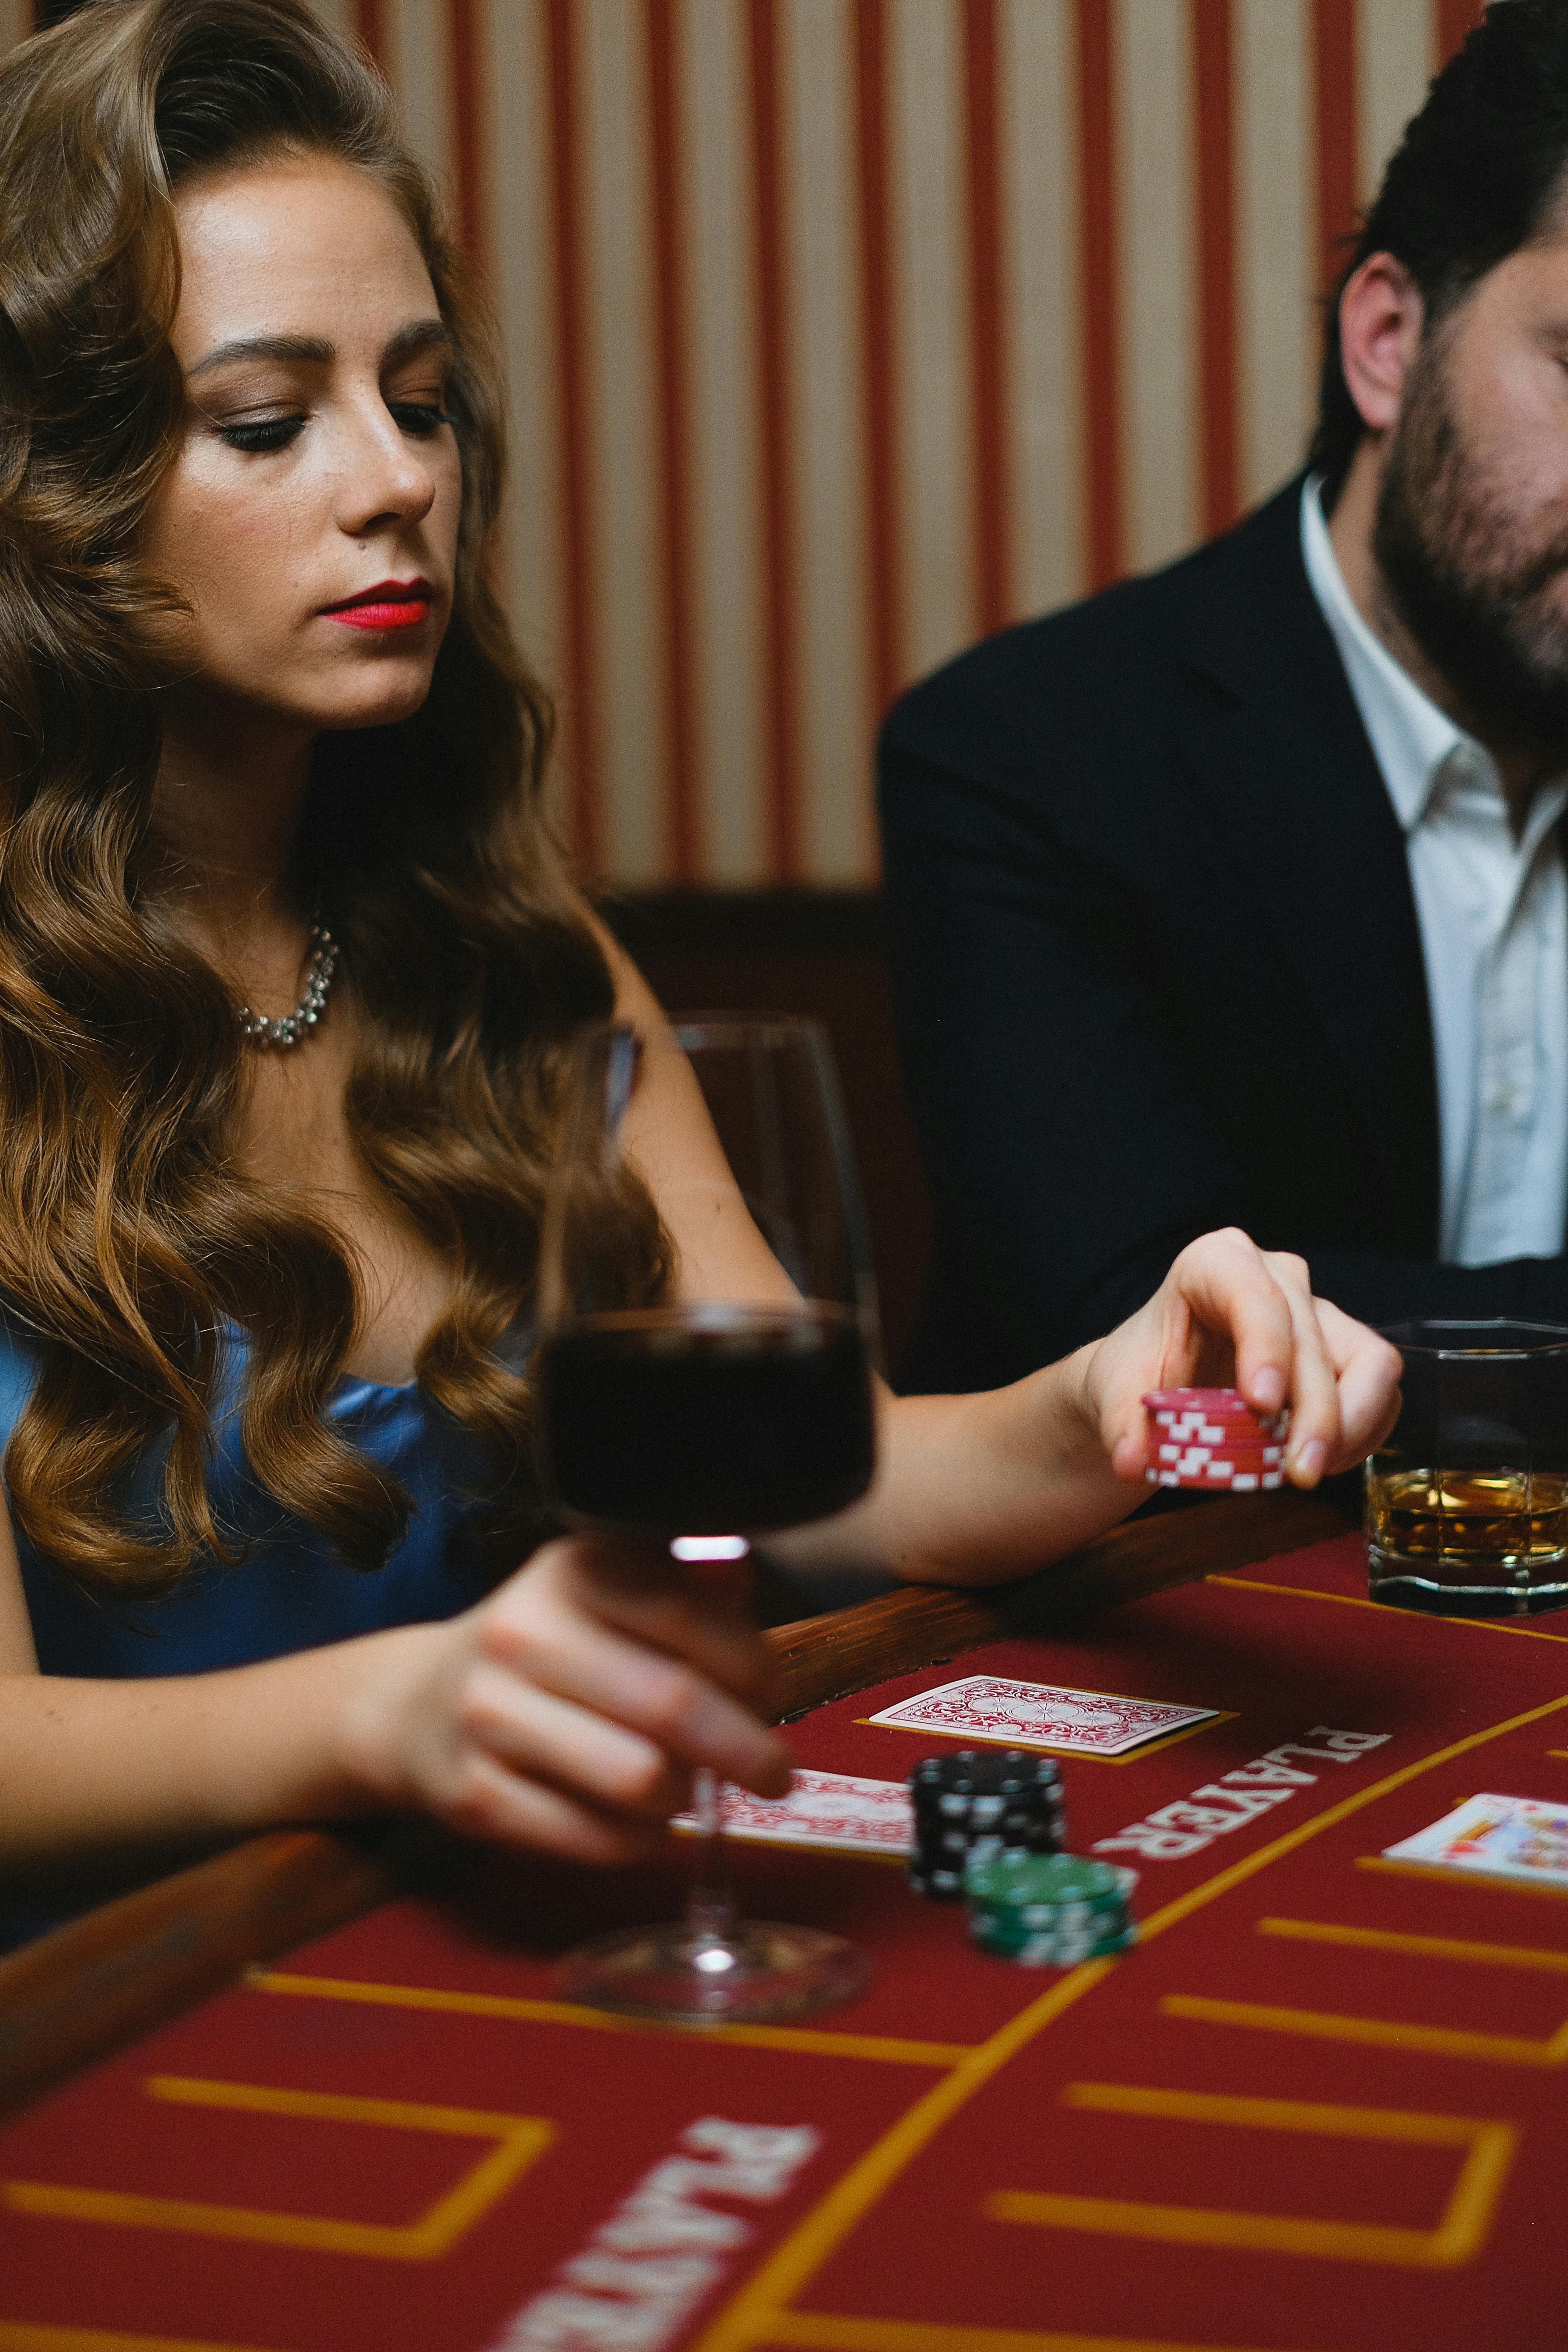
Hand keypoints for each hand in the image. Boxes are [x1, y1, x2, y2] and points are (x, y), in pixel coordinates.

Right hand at [341, 1535, 793, 1863]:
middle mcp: (522, 1634)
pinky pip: (596, 1838)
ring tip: (689, 1788)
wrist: (417, 1703)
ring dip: (687, 1795)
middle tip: (778, 1773)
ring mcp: (490, 1717)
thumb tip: (744, 1588)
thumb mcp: (605, 1592)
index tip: (773, 1693)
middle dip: (747, 1748)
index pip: (689, 1616)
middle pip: (673, 1705)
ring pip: (641, 1780)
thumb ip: (684, 1585)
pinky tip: (643, 1822)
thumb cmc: (546, 1647)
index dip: (754, 1664)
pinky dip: (640, 1840)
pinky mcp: (476, 1797)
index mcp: (569, 1572)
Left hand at [1080, 1227, 1401, 1488]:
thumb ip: (1120, 1426)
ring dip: (1350, 1426)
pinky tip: (1320, 1461)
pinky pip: (1381, 1393)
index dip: (1266, 1346)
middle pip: (1314, 1340)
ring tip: (1306, 1471)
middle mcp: (1278, 1277)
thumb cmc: (1142, 1370)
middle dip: (1315, 1412)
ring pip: (1370, 1363)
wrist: (1160, 1383)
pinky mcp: (1347, 1353)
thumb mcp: (1116, 1392)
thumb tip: (1130, 1461)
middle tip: (1297, 1472)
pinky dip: (1361, 1434)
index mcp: (1215, 1263)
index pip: (1252, 1294)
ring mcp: (1319, 1313)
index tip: (1262, 1403)